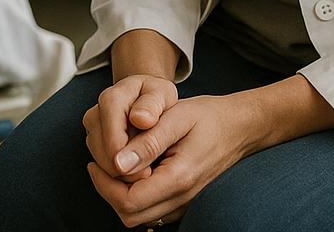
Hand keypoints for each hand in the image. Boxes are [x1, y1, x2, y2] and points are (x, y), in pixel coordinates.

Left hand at [85, 93, 258, 227]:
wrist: (238, 127)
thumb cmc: (207, 117)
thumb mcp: (175, 117)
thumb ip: (147, 142)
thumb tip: (118, 163)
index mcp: (179, 178)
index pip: (128, 201)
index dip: (104, 184)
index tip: (95, 161)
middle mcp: (182, 198)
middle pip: (130, 215)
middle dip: (108, 191)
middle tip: (102, 162)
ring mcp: (184, 203)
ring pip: (138, 216)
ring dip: (119, 194)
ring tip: (116, 163)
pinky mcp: (183, 201)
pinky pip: (150, 211)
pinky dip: (134, 196)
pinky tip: (132, 170)